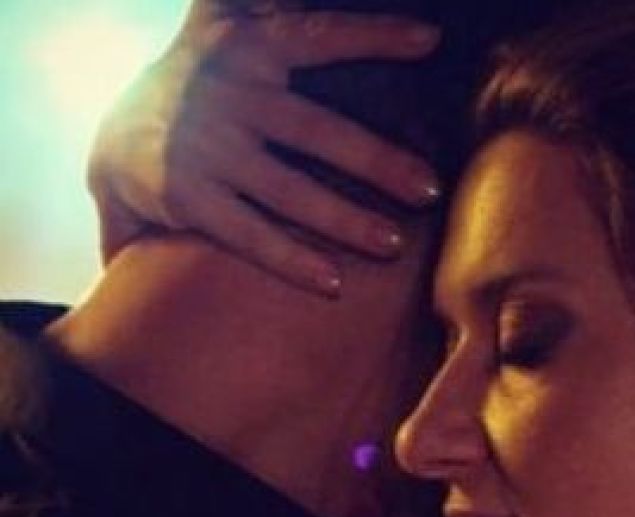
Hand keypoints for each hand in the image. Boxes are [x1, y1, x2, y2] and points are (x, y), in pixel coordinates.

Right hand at [88, 8, 442, 294]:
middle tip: (430, 189)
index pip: (315, 35)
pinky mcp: (186, 197)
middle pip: (314, 130)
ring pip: (288, 191)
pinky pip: (248, 234)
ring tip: (393, 244)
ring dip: (344, 220)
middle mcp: (225, 94)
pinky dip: (290, 259)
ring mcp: (204, 148)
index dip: (371, 35)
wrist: (115, 138)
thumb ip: (265, 5)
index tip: (430, 39)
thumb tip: (354, 8)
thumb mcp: (225, 29)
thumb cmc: (205, 82)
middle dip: (376, 161)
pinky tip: (333, 282)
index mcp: (245, 47)